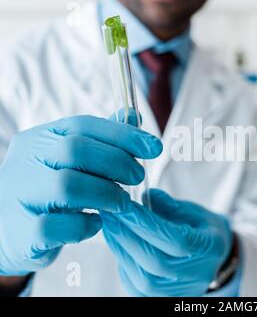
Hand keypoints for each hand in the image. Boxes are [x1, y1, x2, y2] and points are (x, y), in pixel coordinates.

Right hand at [0, 115, 161, 275]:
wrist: (6, 227)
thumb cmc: (47, 187)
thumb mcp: (67, 157)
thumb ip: (100, 138)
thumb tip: (133, 115)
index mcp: (41, 138)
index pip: (84, 125)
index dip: (124, 134)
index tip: (154, 147)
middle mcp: (27, 160)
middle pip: (77, 150)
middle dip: (117, 163)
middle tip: (137, 177)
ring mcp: (22, 195)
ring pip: (68, 186)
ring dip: (106, 194)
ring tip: (120, 202)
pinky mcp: (23, 230)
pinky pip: (60, 226)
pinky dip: (86, 226)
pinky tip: (94, 223)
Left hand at [101, 189, 232, 296]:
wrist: (213, 258)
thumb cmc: (201, 231)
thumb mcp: (193, 211)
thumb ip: (170, 205)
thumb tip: (145, 197)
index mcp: (210, 248)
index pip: (176, 239)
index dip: (146, 224)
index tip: (124, 207)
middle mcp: (198, 275)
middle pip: (157, 263)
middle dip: (127, 237)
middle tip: (110, 216)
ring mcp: (181, 292)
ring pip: (144, 279)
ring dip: (121, 251)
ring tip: (111, 228)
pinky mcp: (164, 300)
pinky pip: (137, 287)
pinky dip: (125, 266)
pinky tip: (120, 246)